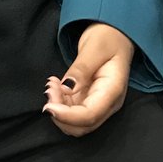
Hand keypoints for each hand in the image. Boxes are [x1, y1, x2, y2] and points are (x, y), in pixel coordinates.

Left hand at [43, 22, 133, 136]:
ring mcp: (99, 104)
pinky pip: (71, 113)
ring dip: (58, 109)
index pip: (90, 115)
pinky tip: (56, 86)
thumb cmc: (108, 37)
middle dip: (60, 113)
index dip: (67, 116)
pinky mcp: (89, 102)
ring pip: (74, 123)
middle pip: (82, 126)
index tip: (48, 106)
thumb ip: (81, 69)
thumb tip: (66, 89)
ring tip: (52, 84)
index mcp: (113, 90)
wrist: (114, 36)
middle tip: (50, 88)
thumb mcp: (95, 47)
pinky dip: (59, 105)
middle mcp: (108, 103)